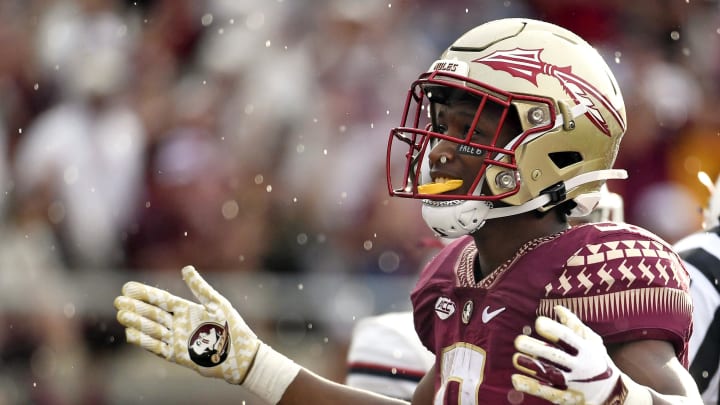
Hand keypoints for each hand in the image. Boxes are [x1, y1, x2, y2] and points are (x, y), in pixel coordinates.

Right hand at [114, 265, 259, 383]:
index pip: (161, 299)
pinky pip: (157, 347)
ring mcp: (176, 339)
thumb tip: (186, 268)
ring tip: (120, 315)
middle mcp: (179, 324)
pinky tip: (130, 334)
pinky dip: (144, 341)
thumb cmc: (232, 327)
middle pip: (153, 314)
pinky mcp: (177, 355)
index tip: (127, 287)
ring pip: (152, 329)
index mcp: (187, 309)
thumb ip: (200, 287)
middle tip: (118, 301)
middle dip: (135, 308)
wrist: (240, 356)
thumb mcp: (216, 303)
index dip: (144, 293)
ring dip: (136, 323)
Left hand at [510, 305, 628, 404]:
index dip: (553, 330)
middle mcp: (579, 366)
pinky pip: (547, 391)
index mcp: (586, 350)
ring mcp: (573, 383)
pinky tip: (515, 379)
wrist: (613, 394)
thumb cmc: (598, 361)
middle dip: (536, 348)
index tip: (538, 322)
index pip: (568, 338)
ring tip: (515, 358)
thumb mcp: (593, 342)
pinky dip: (531, 386)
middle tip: (518, 341)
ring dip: (531, 367)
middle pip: (555, 356)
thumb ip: (574, 325)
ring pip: (549, 374)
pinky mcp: (566, 398)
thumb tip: (557, 308)